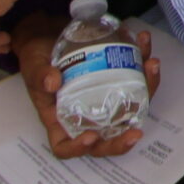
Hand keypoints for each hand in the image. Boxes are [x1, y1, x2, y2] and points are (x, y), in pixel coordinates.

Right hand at [14, 22, 160, 158]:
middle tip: (136, 133)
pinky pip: (137, 80)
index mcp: (58, 118)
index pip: (64, 145)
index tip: (91, 137)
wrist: (50, 35)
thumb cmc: (37, 57)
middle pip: (104, 137)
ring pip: (130, 107)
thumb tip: (52, 82)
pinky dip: (144, 63)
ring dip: (147, 88)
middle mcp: (84, 114)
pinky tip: (144, 44)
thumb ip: (40, 74)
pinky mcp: (119, 82)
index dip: (78, 148)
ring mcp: (105, 99)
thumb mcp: (32, 64)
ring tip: (151, 64)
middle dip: (122, 140)